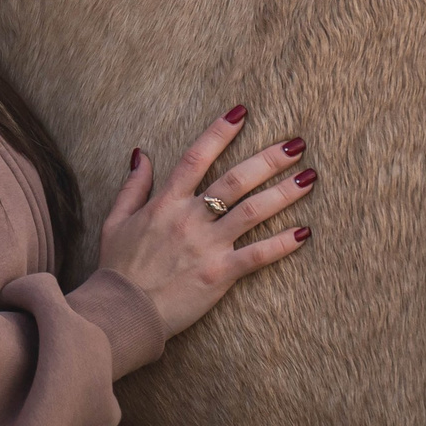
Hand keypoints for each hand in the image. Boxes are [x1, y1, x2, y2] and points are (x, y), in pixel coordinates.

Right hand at [95, 106, 315, 340]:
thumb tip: (142, 153)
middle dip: (269, 159)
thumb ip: (133, 186)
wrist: (122, 312)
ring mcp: (207, 246)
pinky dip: (282, 244)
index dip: (219, 132)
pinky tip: (304, 232)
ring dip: (284, 193)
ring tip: (310, 178)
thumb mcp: (116, 220)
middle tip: (297, 143)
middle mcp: (190, 218)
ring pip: (253, 211)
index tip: (242, 112)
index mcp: (166, 202)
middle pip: (236, 179)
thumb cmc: (117, 269)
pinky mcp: (218, 274)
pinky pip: (256, 256)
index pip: (196, 157)